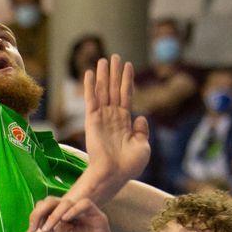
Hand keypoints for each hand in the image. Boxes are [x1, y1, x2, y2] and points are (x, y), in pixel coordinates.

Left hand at [38, 196, 116, 231]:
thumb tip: (53, 222)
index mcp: (60, 219)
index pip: (45, 207)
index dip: (36, 214)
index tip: (32, 229)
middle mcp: (71, 214)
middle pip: (53, 201)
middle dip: (41, 211)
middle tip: (37, 227)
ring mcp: (84, 214)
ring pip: (67, 202)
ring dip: (55, 214)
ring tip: (49, 228)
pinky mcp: (97, 216)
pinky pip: (85, 204)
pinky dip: (73, 210)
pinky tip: (65, 219)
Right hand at [82, 55, 150, 200]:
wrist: (115, 175)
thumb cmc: (129, 166)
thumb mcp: (143, 147)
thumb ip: (142, 131)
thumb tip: (142, 117)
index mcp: (124, 123)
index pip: (126, 97)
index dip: (127, 81)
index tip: (128, 66)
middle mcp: (112, 118)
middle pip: (113, 89)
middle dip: (114, 73)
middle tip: (114, 56)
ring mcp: (101, 118)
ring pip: (103, 91)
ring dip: (103, 75)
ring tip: (104, 59)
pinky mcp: (92, 121)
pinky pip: (91, 100)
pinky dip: (89, 86)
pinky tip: (88, 73)